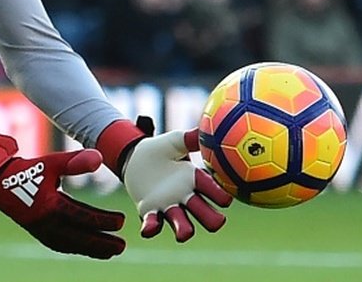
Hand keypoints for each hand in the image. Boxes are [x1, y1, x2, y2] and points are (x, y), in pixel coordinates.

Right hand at [0, 132, 124, 258]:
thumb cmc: (28, 169)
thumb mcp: (52, 162)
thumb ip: (75, 161)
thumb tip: (99, 158)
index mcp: (50, 206)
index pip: (83, 217)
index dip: (103, 221)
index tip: (121, 222)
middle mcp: (45, 223)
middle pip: (80, 238)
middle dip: (102, 243)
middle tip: (122, 245)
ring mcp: (40, 230)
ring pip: (71, 245)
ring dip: (92, 249)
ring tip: (111, 251)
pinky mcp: (38, 232)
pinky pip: (62, 245)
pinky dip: (77, 247)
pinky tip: (88, 247)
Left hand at [98, 120, 231, 242]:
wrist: (135, 157)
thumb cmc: (160, 149)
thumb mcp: (174, 141)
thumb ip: (189, 138)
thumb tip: (205, 128)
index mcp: (194, 179)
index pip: (211, 189)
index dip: (219, 195)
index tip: (226, 200)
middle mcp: (185, 196)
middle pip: (203, 212)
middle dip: (211, 218)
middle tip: (218, 222)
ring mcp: (168, 205)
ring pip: (181, 223)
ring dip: (184, 229)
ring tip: (184, 234)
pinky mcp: (150, 211)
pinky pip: (153, 223)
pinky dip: (151, 228)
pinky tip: (149, 229)